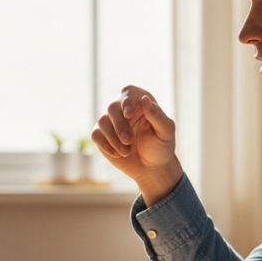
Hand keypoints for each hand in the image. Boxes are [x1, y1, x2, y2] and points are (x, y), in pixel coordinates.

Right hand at [91, 85, 184, 205]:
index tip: (128, 114)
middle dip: (119, 125)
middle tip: (128, 141)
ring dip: (114, 139)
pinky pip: (96, 135)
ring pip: (102, 121)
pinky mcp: (101, 134)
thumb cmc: (161, 146)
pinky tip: (118, 154)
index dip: (126, 101)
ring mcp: (110, 121)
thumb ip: (157, 115)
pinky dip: (106, 145)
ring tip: (127, 151)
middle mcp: (123, 107)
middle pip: (112, 107)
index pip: (129, 93)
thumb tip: (144, 99)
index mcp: (140, 101)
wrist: (151, 168)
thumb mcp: (166, 131)